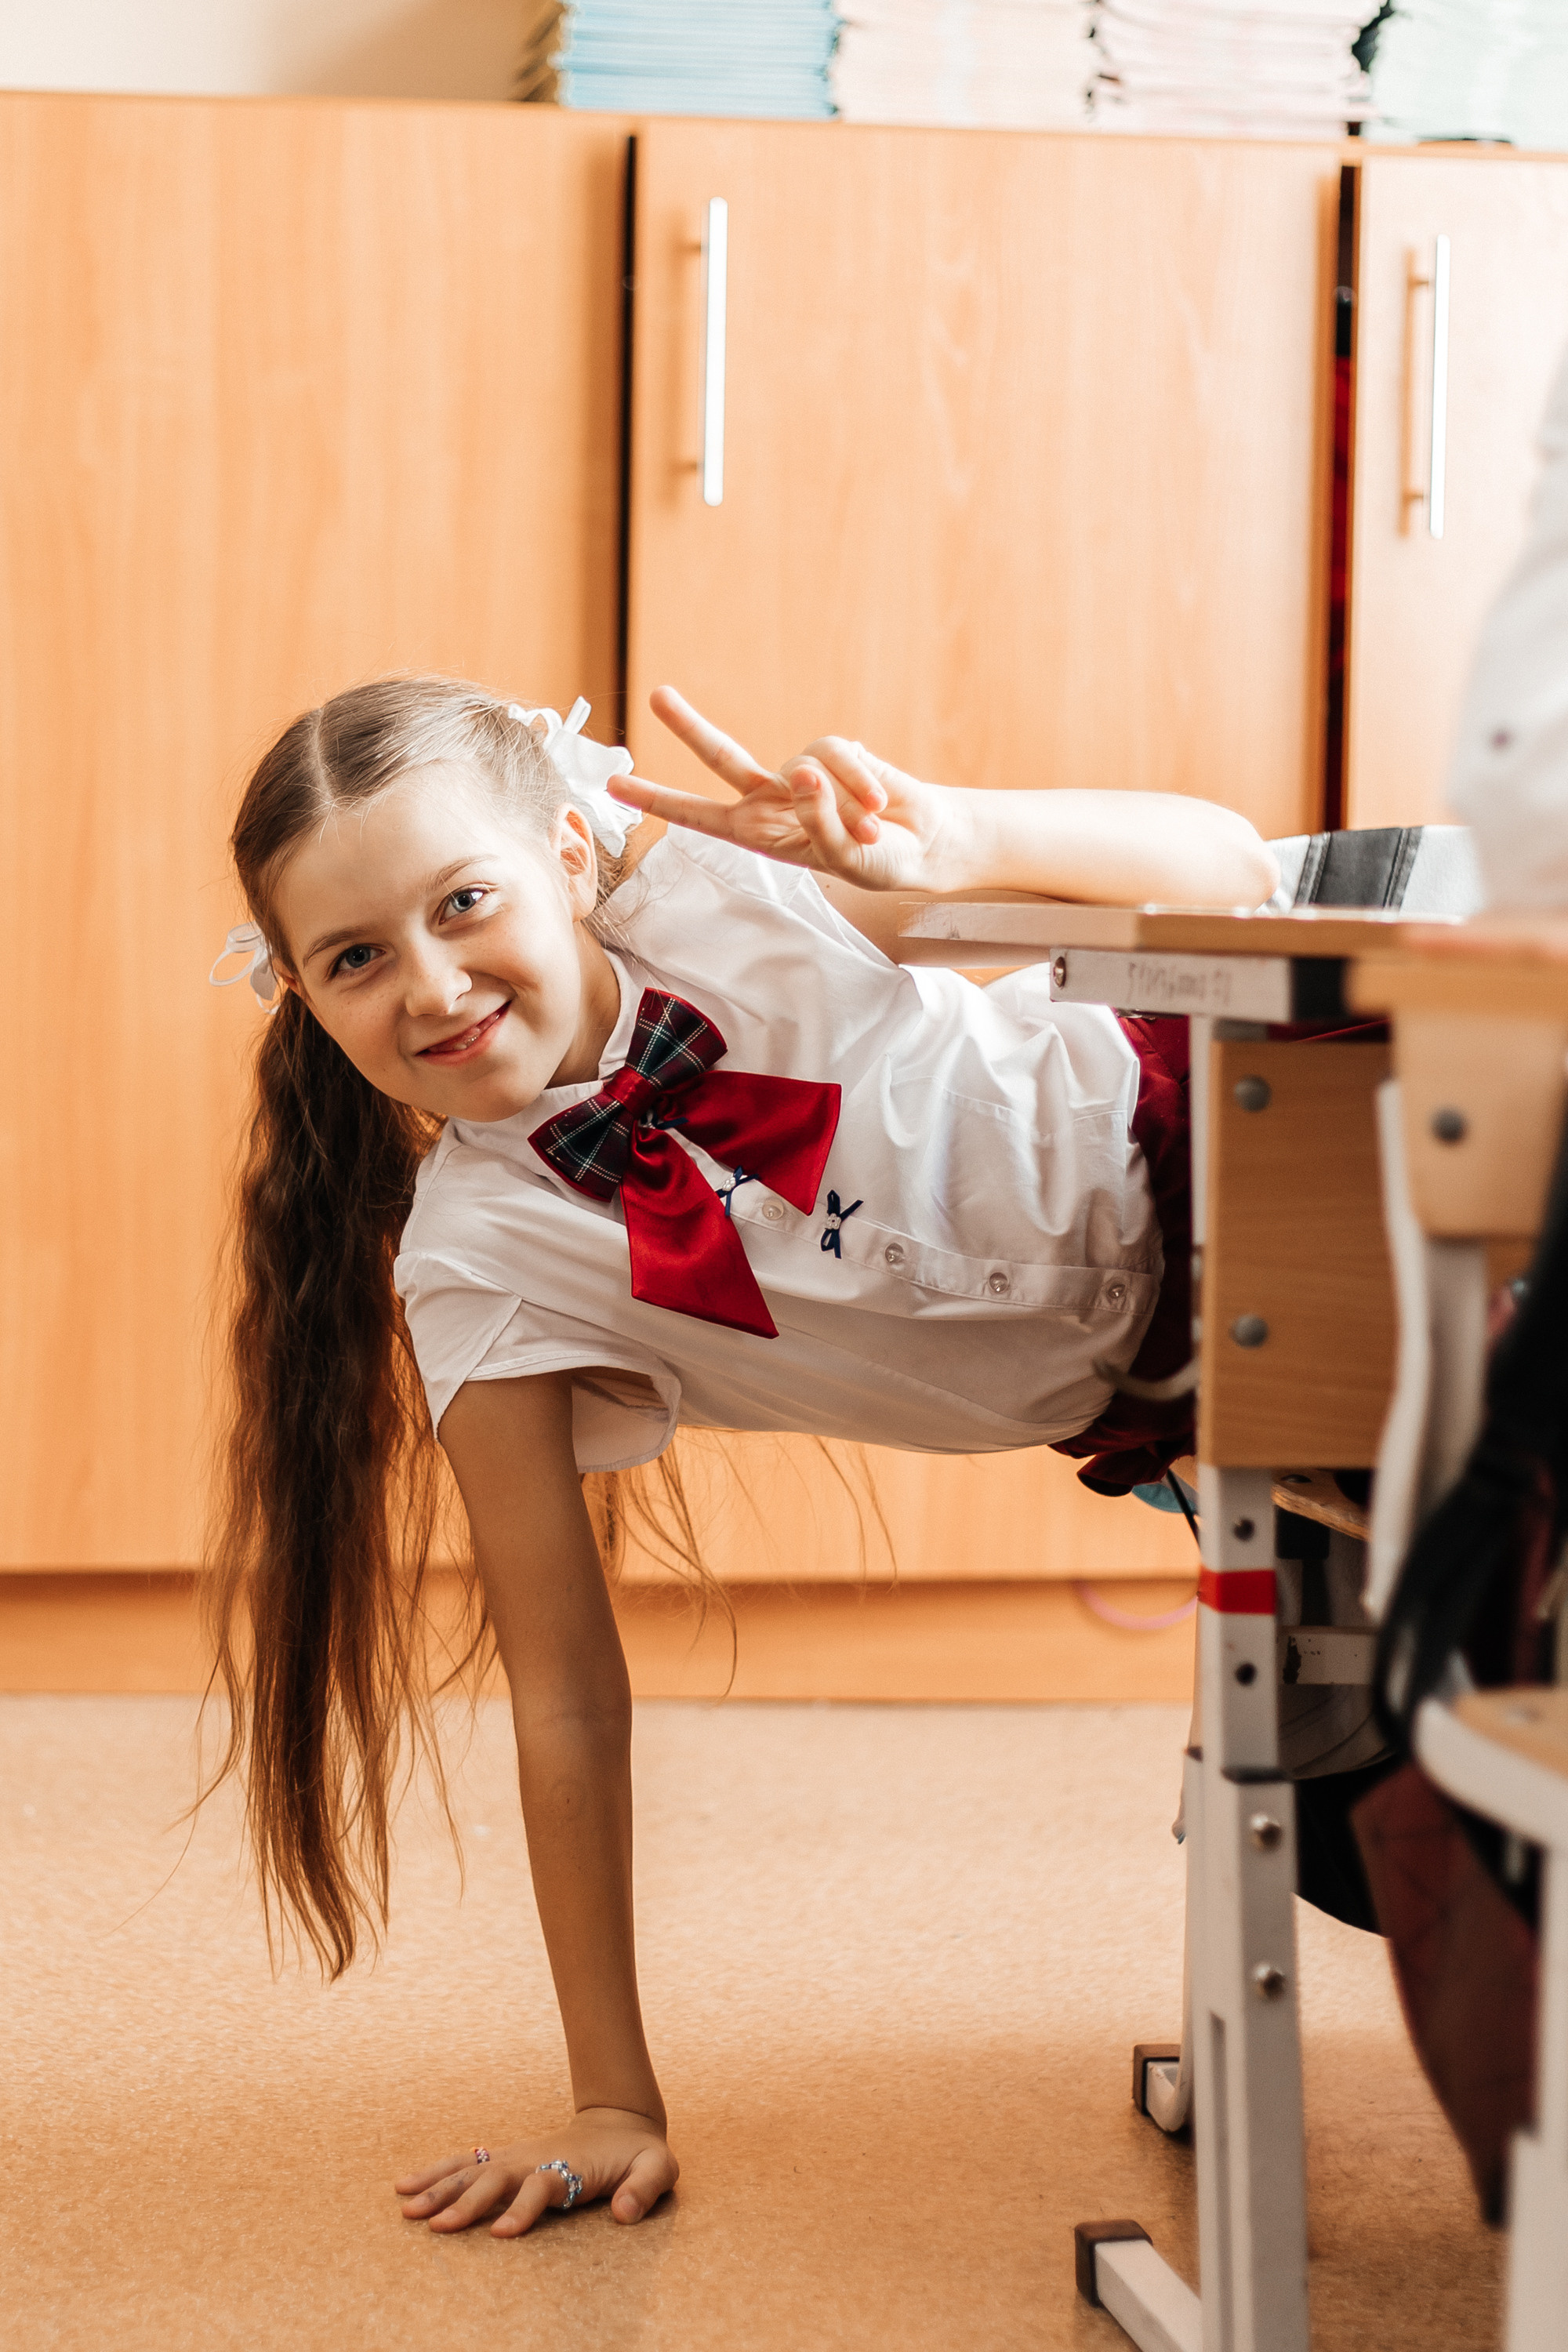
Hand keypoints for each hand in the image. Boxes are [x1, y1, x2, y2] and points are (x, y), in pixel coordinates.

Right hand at [393, 2106, 677, 2237]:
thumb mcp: (658, 2167)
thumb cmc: (640, 2153)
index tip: (500, 2233)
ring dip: (439, 2187)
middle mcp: (536, 2160)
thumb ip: (646, 2188)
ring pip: (473, 2170)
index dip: (523, 2209)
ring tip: (406, 2208)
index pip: (542, 2187)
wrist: (621, 2121)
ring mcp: (518, 2157)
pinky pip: (466, 2164)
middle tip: (435, 2226)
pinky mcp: (507, 2159)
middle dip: (466, 2202)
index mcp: (569, 2167)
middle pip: (496, 2179)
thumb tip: (626, 2214)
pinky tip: (406, 2185)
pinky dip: (436, 2172)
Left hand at [607, 685, 968, 893]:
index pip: (700, 815)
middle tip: (658, 696)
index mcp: (758, 832)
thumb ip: (818, 820)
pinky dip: (861, 781)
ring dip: (844, 803)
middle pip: (722, 756)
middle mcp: (773, 797)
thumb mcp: (843, 859)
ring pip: (806, 765)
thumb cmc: (877, 861)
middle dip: (690, 726)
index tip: (613, 784)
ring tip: (870, 829)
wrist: (922, 841)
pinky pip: (840, 755)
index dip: (659, 799)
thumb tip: (802, 772)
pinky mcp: (836, 750)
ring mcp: (803, 770)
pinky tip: (879, 804)